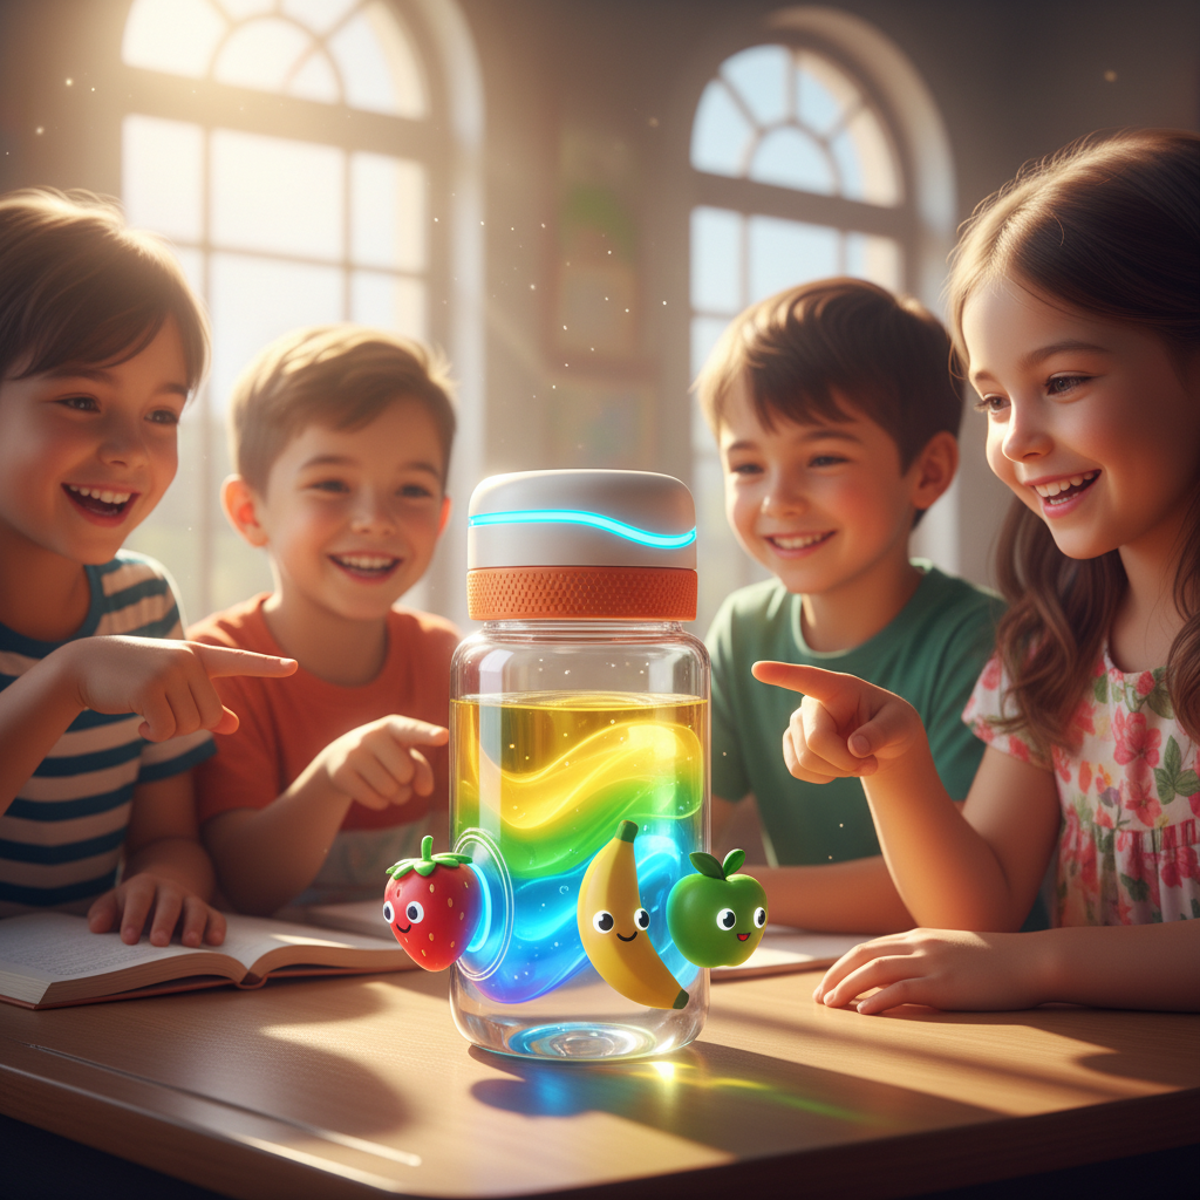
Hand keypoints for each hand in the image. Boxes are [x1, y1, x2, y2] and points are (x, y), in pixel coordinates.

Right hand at [66, 636, 296, 740]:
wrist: (84, 665)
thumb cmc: (134, 677)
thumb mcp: (173, 686)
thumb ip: (205, 704)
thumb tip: (234, 725)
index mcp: (198, 656)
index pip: (239, 661)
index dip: (267, 667)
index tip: (294, 667)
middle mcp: (188, 660)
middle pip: (211, 715)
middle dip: (189, 725)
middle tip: (163, 712)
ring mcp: (169, 672)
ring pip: (191, 725)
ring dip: (169, 730)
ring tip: (149, 712)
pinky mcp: (148, 689)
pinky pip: (167, 731)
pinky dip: (154, 734)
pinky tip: (139, 722)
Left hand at [87, 872, 226, 947]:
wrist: (161, 886)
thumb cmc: (131, 903)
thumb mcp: (114, 902)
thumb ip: (103, 912)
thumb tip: (96, 927)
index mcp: (144, 886)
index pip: (139, 899)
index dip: (134, 917)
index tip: (127, 939)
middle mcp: (170, 890)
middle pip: (169, 903)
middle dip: (164, 922)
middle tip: (158, 943)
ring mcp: (190, 900)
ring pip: (195, 908)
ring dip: (194, 925)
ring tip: (190, 945)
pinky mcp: (206, 911)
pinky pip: (215, 917)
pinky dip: (216, 928)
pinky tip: (215, 942)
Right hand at [317, 716, 448, 809]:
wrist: (339, 757)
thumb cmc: (384, 754)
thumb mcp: (404, 754)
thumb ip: (422, 769)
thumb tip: (425, 790)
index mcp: (393, 725)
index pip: (412, 730)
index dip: (428, 734)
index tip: (443, 736)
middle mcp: (371, 735)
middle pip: (405, 773)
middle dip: (404, 780)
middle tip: (392, 772)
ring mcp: (353, 754)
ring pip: (390, 790)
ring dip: (393, 794)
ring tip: (382, 781)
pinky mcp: (341, 774)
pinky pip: (375, 800)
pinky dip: (379, 802)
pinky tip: (370, 789)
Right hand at [751, 661, 922, 781]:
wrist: (884, 745)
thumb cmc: (893, 724)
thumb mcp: (902, 724)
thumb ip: (882, 733)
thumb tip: (854, 748)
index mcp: (837, 687)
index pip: (806, 679)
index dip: (781, 675)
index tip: (757, 669)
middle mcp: (811, 703)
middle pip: (816, 741)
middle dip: (845, 762)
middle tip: (871, 765)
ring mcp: (798, 723)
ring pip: (806, 759)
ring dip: (837, 772)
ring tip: (859, 764)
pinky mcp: (791, 744)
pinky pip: (797, 769)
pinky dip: (822, 778)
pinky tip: (838, 769)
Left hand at [812, 928, 1045, 1013]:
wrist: (1031, 960)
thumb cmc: (995, 962)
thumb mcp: (951, 952)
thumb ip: (925, 959)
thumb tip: (901, 979)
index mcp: (918, 937)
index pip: (868, 948)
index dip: (843, 966)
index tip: (826, 984)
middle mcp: (918, 945)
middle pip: (863, 956)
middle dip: (835, 976)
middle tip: (818, 997)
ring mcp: (931, 963)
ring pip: (875, 970)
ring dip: (847, 987)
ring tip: (831, 1005)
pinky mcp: (945, 984)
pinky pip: (903, 990)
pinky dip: (878, 999)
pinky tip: (863, 1012)